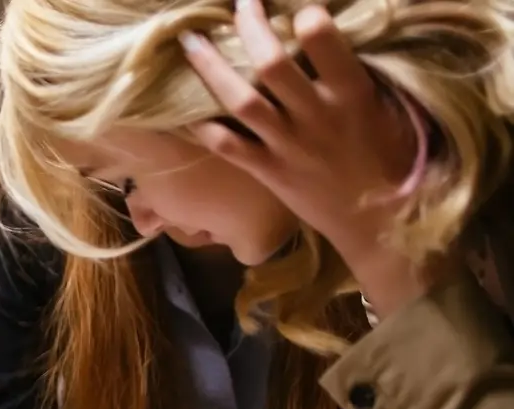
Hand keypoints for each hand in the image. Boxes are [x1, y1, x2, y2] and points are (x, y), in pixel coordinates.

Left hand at [180, 0, 428, 310]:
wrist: (384, 219)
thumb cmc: (394, 156)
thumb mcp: (391, 108)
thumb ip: (359, 74)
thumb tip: (333, 37)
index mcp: (352, 94)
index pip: (322, 41)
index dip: (304, 17)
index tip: (296, 8)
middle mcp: (316, 115)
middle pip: (271, 64)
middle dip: (249, 27)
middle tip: (239, 3)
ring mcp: (287, 144)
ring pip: (240, 100)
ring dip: (211, 68)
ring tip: (190, 41)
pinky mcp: (268, 171)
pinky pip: (226, 145)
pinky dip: (202, 126)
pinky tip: (181, 107)